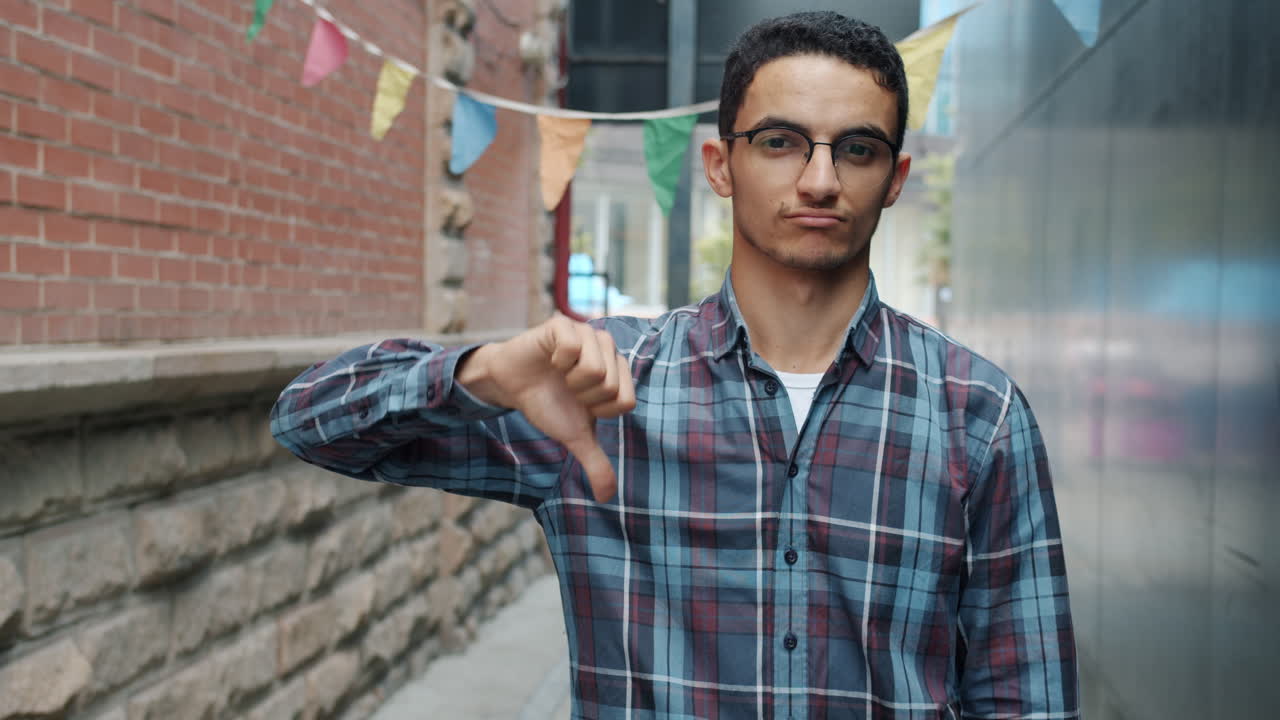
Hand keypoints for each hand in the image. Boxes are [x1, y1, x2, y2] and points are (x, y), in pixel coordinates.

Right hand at [456, 314, 636, 501]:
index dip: (599, 410)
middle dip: (583, 396)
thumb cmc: (548, 404)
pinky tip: (550, 359)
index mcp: (618, 373)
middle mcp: (608, 349)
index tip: (581, 403)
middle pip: (610, 386)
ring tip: (559, 374)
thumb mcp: (574, 436)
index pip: (626, 401)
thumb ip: (595, 463)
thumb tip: (608, 498)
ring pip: (595, 368)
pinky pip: (572, 347)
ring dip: (570, 380)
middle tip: (567, 388)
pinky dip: (556, 360)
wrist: (512, 385)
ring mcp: (587, 333)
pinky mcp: (563, 324)